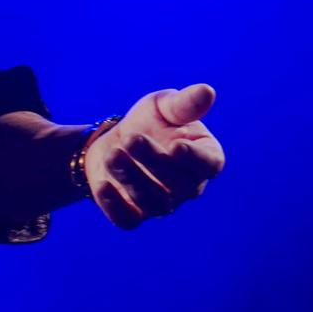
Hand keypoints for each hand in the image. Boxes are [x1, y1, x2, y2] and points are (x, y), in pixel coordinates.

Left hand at [84, 83, 224, 230]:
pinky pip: (128, 220)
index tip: (176, 146)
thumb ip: (184, 103)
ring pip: (154, 202)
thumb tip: (207, 92)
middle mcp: (189, 187)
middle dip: (153, 161)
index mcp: (204, 157)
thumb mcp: (164, 106)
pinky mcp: (134, 214)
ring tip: (113, 154)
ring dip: (132, 178)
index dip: (195, 159)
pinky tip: (103, 185)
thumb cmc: (150, 121)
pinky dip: (115, 206)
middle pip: (179, 184)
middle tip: (132, 138)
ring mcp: (163, 204)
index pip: (209, 164)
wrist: (115, 139)